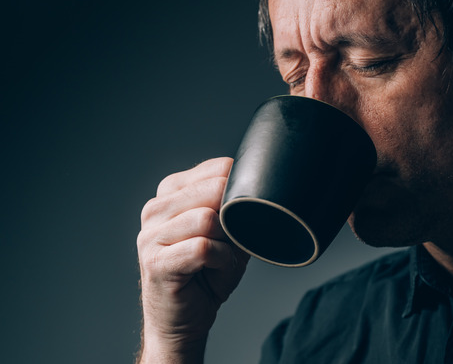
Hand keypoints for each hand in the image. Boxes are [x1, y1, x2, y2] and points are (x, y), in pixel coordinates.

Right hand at [136, 158, 249, 362]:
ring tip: (222, 258)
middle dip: (233, 217)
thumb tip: (264, 189)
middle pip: (213, 190)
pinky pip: (202, 248)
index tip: (243, 213)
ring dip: (227, 242)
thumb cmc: (208, 274)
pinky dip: (221, 260)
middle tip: (232, 242)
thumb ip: (238, 207)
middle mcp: (155, 209)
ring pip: (206, 219)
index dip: (241, 190)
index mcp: (171, 192)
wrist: (183, 320)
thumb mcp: (229, 233)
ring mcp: (150, 235)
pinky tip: (216, 269)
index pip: (218, 168)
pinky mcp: (155, 262)